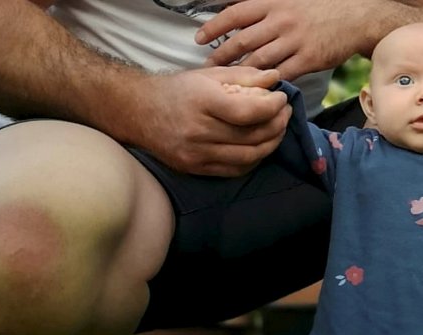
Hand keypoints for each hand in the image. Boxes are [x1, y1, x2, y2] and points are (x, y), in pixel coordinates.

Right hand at [132, 66, 290, 175]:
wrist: (137, 112)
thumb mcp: (208, 75)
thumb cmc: (177, 90)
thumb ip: (244, 76)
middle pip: (252, 136)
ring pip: (248, 157)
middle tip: (285, 113)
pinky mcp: (196, 169)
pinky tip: (261, 147)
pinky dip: (254, 160)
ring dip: (271, 144)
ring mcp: (196, 154)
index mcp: (202, 102)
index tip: (282, 99)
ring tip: (278, 130)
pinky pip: (235, 170)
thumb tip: (275, 79)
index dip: (272, 107)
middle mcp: (198, 131)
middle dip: (277, 125)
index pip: (248, 112)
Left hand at [195, 0, 372, 79]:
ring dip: (240, 73)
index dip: (215, 27)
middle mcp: (281, 21)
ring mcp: (295, 41)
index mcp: (274, 3)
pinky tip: (256, 90)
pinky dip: (268, 83)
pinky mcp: (308, 59)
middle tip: (207, 68)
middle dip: (221, 55)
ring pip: (260, 60)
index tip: (199, 38)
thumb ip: (266, 7)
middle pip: (243, 40)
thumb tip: (237, 12)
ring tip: (227, 83)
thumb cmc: (321, 7)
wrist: (355, 15)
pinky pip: (282, 73)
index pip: (235, 14)